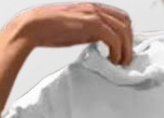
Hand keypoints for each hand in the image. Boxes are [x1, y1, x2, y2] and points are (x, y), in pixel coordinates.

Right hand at [8, 2, 133, 64]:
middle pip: (126, 22)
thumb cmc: (50, 30)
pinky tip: (111, 60)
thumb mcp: (76, 30)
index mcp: (92, 8)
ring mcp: (93, 14)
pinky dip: (117, 51)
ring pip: (123, 30)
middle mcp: (95, 8)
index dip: (126, 36)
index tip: (123, 51)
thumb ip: (90, 33)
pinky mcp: (90, 24)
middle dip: (129, 43)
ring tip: (120, 63)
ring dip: (125, 49)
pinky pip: (113, 37)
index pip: (120, 18)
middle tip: (124, 60)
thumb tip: (101, 43)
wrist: (34, 26)